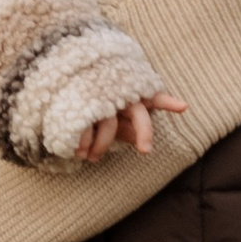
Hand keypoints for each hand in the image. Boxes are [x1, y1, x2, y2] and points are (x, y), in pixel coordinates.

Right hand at [75, 90, 189, 162]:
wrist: (56, 82)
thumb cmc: (93, 103)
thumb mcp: (112, 117)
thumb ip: (128, 129)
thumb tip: (141, 144)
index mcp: (131, 95)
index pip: (152, 97)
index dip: (167, 102)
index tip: (184, 107)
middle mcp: (119, 93)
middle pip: (137, 112)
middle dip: (144, 131)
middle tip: (146, 150)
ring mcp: (101, 96)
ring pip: (110, 125)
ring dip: (101, 146)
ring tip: (91, 158)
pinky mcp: (80, 103)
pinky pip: (87, 126)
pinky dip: (84, 143)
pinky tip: (79, 152)